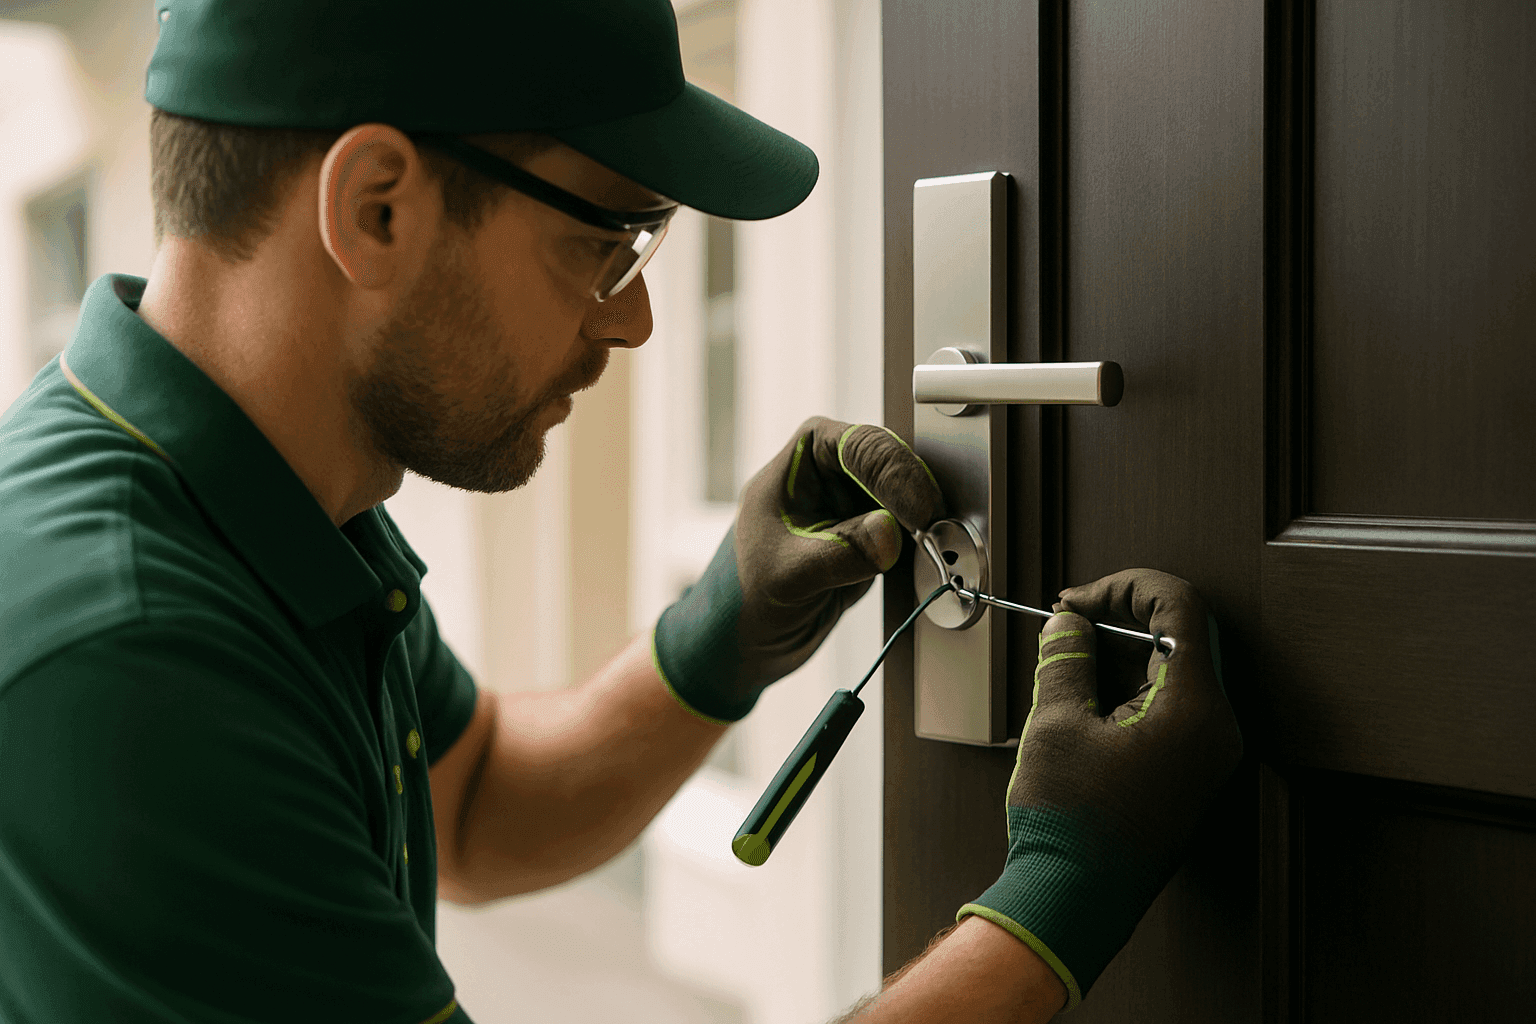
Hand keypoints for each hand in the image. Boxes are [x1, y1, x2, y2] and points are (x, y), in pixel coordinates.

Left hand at [652, 416, 944, 722]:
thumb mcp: (788, 575)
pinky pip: (909, 533)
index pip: (861, 446)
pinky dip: (920, 546)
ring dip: (923, 522)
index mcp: (803, 459)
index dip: (895, 473)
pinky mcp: (872, 539)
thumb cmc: (743, 595)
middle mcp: (834, 473)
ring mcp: (856, 505)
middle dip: (916, 495)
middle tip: (934, 528)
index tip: (918, 511)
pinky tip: (923, 561)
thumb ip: (840, 553)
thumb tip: (890, 535)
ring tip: (933, 546)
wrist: (742, 640)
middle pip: (894, 465)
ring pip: (907, 499)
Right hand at [956, 568, 1242, 1008]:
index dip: (1126, 588)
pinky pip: (1169, 708)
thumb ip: (1067, 658)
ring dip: (1120, 657)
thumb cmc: (1069, 823)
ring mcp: (1207, 755)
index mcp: (1194, 709)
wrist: (1074, 901)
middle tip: (1066, 625)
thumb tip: (1071, 624)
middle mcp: (1216, 729)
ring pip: (1173, 673)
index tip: (1078, 600)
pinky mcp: (1189, 774)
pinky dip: (1127, 690)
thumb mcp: (1056, 722)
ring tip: (1066, 667)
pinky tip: (1082, 700)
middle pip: (1181, 638)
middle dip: (1119, 621)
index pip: (1181, 609)